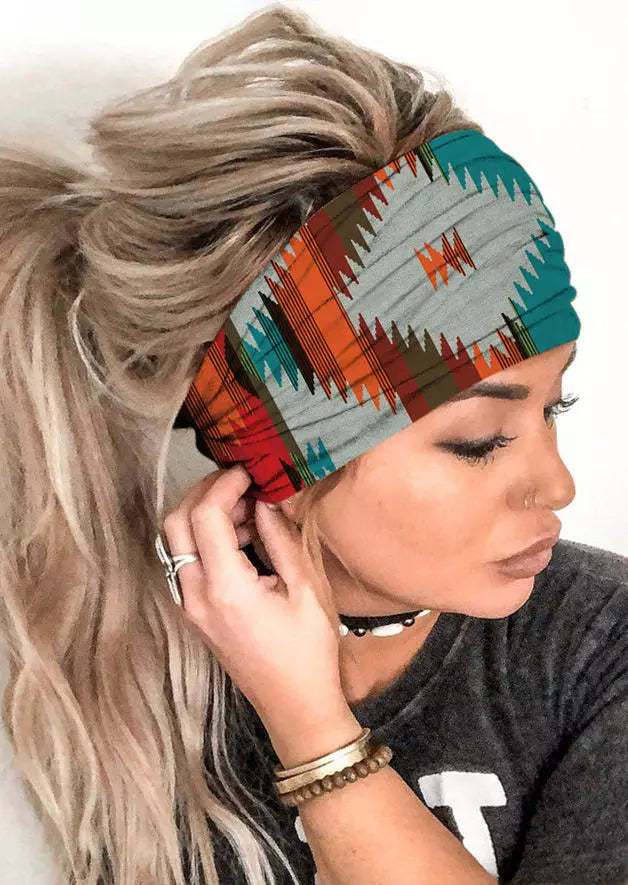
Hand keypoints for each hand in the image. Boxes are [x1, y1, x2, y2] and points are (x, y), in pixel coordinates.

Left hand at [161, 464, 346, 732]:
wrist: (295, 707)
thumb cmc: (308, 653)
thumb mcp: (305, 589)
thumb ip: (281, 538)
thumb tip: (265, 500)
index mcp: (226, 588)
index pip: (205, 515)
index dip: (225, 483)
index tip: (251, 470)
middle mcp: (197, 596)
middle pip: (176, 521)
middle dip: (205, 491)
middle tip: (242, 482)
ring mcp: (190, 607)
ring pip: (176, 541)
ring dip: (203, 514)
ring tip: (249, 509)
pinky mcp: (195, 613)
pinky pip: (187, 562)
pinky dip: (205, 539)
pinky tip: (242, 537)